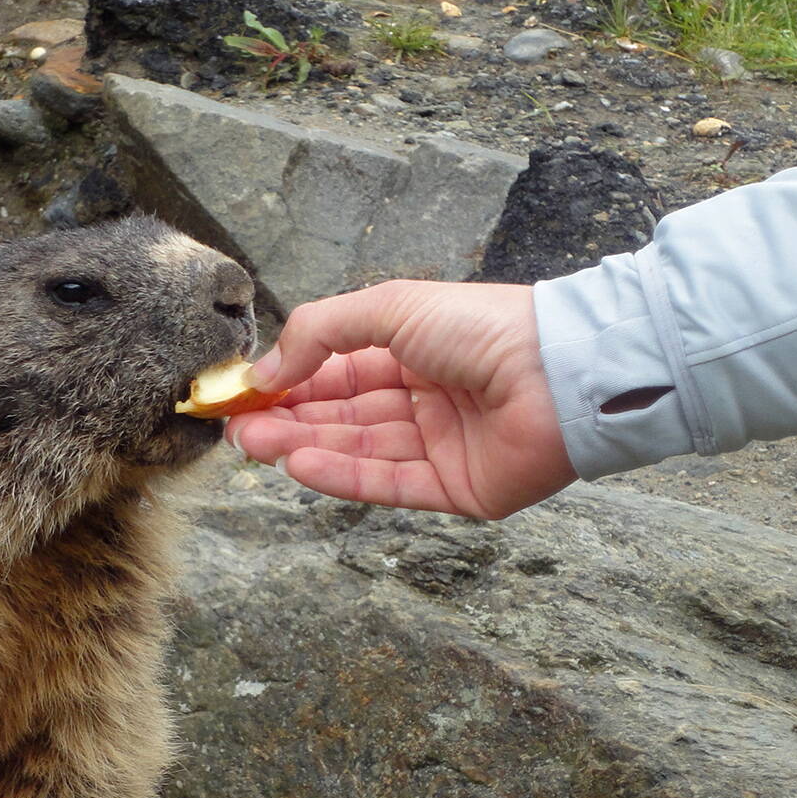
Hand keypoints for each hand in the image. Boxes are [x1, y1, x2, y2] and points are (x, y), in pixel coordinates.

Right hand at [225, 280, 576, 518]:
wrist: (560, 372)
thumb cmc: (483, 328)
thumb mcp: (391, 308)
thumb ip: (322, 333)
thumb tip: (265, 370)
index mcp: (416, 352)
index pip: (339, 373)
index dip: (291, 383)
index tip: (243, 394)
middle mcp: (426, 400)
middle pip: (343, 417)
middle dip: (287, 420)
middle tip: (237, 428)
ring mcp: (440, 447)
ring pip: (359, 451)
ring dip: (304, 447)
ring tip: (254, 445)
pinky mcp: (454, 489)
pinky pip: (388, 485)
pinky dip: (341, 476)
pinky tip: (298, 466)